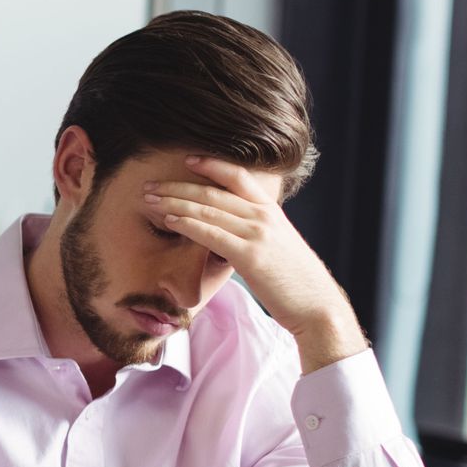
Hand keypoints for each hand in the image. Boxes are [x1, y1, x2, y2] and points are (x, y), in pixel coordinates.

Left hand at [145, 155, 366, 372]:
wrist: (316, 306)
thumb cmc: (294, 282)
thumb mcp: (276, 246)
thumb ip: (254, 233)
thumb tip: (229, 232)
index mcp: (271, 211)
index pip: (238, 177)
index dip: (212, 164)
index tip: (187, 160)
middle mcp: (264, 216)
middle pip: (213, 191)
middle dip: (177, 187)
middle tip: (151, 185)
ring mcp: (257, 234)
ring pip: (208, 210)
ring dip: (174, 203)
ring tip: (150, 199)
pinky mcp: (250, 256)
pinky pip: (211, 234)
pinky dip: (187, 225)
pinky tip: (169, 221)